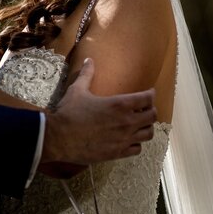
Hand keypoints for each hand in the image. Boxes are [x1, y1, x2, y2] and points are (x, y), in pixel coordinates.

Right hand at [39, 58, 156, 167]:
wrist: (59, 139)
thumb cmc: (69, 113)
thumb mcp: (77, 90)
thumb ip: (87, 74)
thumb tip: (89, 60)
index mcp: (120, 104)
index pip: (147, 98)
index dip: (150, 94)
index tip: (148, 93)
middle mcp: (127, 121)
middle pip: (152, 116)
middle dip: (150, 110)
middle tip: (144, 109)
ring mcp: (124, 139)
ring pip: (148, 134)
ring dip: (146, 127)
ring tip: (139, 124)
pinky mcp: (118, 153)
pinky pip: (137, 149)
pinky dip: (136, 144)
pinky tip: (129, 139)